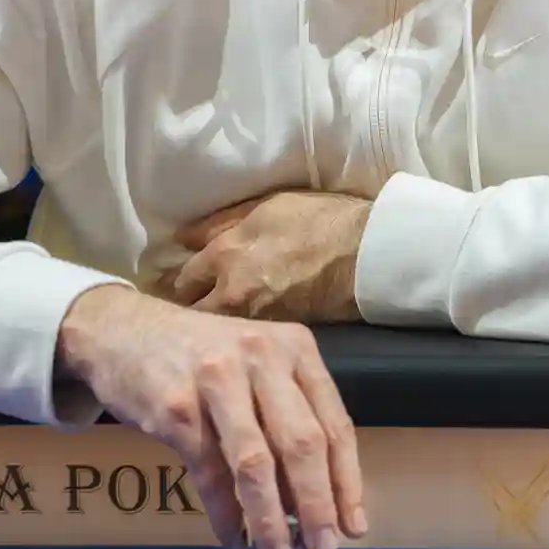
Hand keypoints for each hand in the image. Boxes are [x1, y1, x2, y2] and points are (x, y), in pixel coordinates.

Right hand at [56, 285, 363, 548]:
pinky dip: (226, 515)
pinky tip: (234, 539)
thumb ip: (288, 417)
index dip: (347, 481)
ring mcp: (217, 380)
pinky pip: (210, 474)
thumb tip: (314, 500)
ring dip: (271, 521)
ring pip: (256, 465)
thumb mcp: (257, 366)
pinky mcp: (177, 407)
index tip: (352, 527)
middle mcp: (262, 357)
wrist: (122, 330)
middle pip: (302, 444)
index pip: (335, 423)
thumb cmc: (201, 355)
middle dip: (317, 506)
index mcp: (295, 348)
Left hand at [159, 192, 371, 321]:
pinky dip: (239, 342)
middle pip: (191, 314)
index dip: (179, 282)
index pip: (181, 279)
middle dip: (188, 313)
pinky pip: (245, 342)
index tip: (180, 286)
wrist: (368, 252)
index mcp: (225, 254)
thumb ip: (220, 223)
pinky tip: (241, 341)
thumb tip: (182, 237)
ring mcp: (255, 318)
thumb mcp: (267, 206)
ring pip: (217, 334)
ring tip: (213, 332)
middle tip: (191, 313)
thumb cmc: (320, 220)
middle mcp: (231, 291)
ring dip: (211, 332)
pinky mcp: (278, 337)